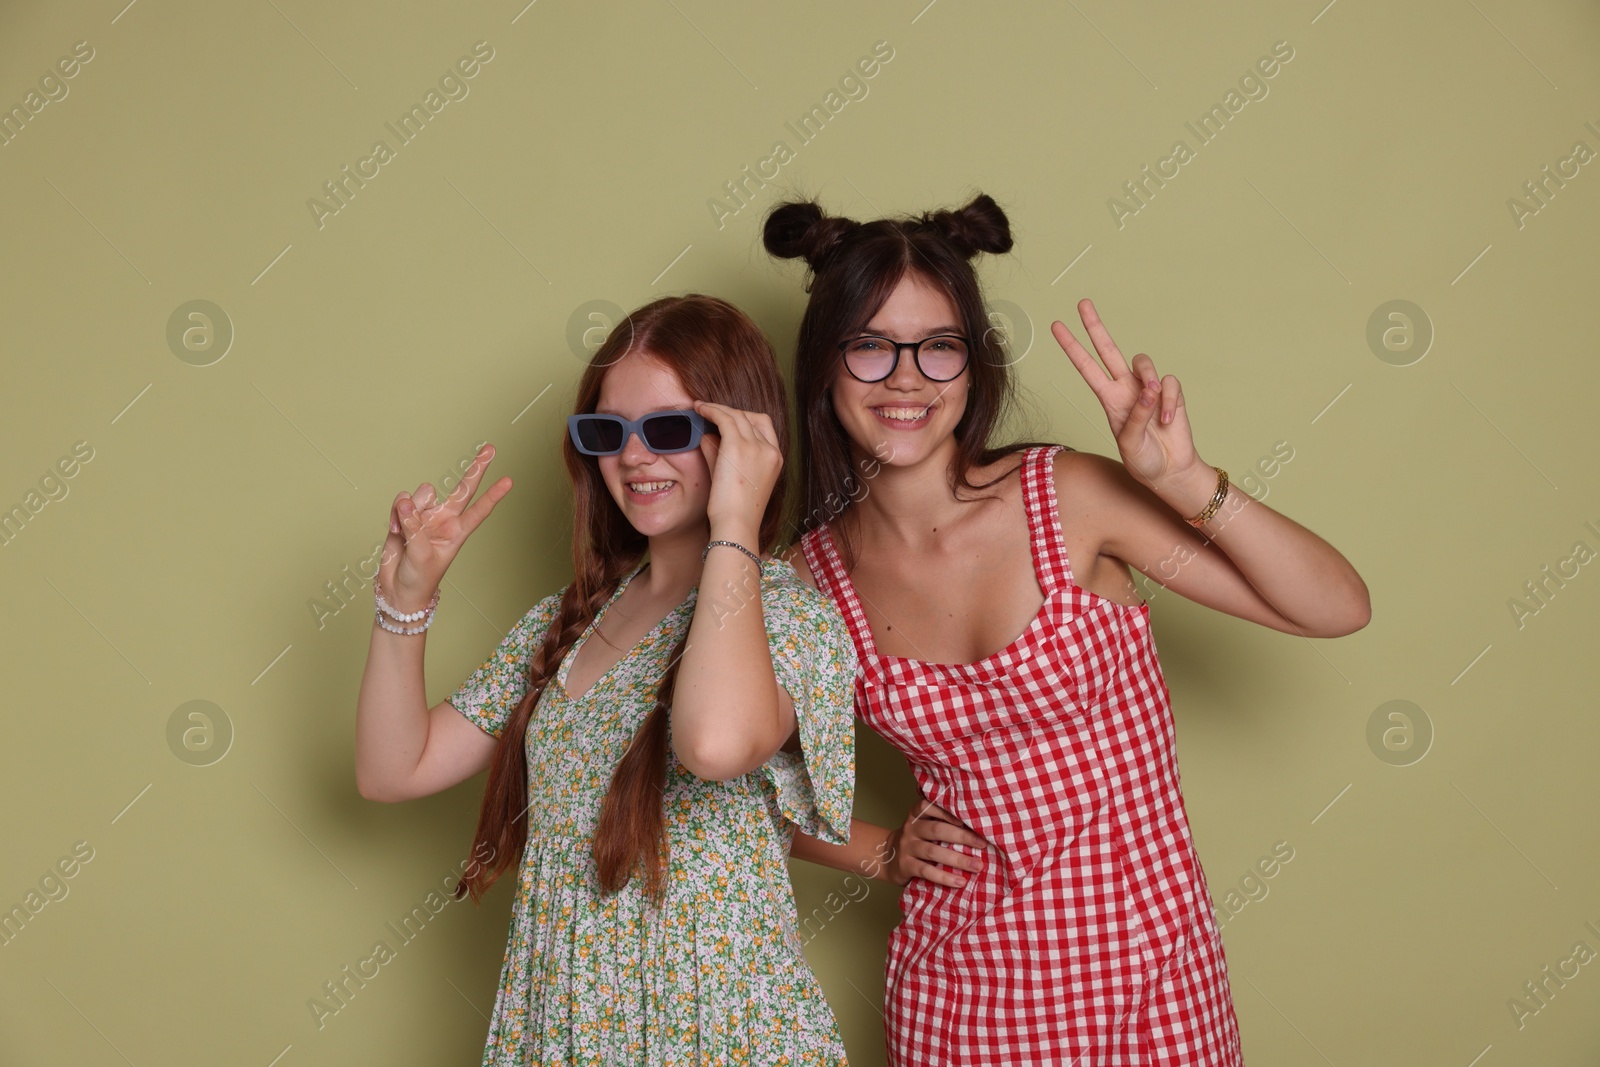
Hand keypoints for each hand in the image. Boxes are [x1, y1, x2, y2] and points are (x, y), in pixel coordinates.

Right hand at [377, 443, 512, 611]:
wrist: (397, 589)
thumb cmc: (419, 579)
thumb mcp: (421, 556)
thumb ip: (414, 527)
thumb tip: (406, 502)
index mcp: (457, 531)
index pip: (479, 510)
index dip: (493, 495)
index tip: (509, 481)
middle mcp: (445, 519)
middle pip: (462, 488)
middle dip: (476, 468)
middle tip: (490, 449)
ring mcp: (425, 515)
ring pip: (423, 493)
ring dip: (411, 508)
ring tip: (404, 530)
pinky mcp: (405, 514)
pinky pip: (401, 501)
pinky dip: (394, 513)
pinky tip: (393, 530)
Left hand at [692, 401, 782, 543]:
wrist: (736, 525)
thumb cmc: (734, 510)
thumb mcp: (733, 478)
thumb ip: (721, 454)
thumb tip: (706, 434)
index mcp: (775, 458)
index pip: (764, 426)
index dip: (745, 418)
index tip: (727, 419)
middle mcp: (769, 449)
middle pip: (751, 417)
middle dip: (730, 411)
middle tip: (711, 412)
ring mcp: (755, 447)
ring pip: (736, 415)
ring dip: (717, 408)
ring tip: (701, 408)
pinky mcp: (738, 447)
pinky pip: (724, 418)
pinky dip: (711, 410)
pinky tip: (699, 409)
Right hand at [884, 798, 993, 887]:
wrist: (886, 857)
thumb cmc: (916, 840)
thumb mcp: (923, 826)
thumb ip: (942, 824)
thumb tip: (979, 830)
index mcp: (917, 815)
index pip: (930, 806)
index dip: (948, 811)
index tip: (968, 817)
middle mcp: (910, 828)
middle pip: (936, 830)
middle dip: (962, 837)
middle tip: (983, 844)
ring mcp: (906, 847)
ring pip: (933, 852)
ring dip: (958, 859)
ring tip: (977, 866)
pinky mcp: (905, 865)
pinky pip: (926, 871)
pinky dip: (944, 877)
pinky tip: (960, 881)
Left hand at [1050, 299, 1202, 487]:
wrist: (1170, 471)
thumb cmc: (1144, 460)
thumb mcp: (1130, 443)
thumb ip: (1136, 416)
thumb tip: (1149, 389)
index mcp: (1108, 399)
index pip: (1086, 368)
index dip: (1072, 347)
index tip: (1057, 327)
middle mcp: (1126, 388)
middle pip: (1108, 349)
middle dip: (1095, 326)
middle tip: (1082, 303)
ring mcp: (1149, 388)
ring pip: (1143, 362)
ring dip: (1148, 379)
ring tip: (1153, 403)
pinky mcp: (1171, 392)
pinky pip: (1169, 383)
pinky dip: (1168, 401)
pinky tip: (1166, 420)